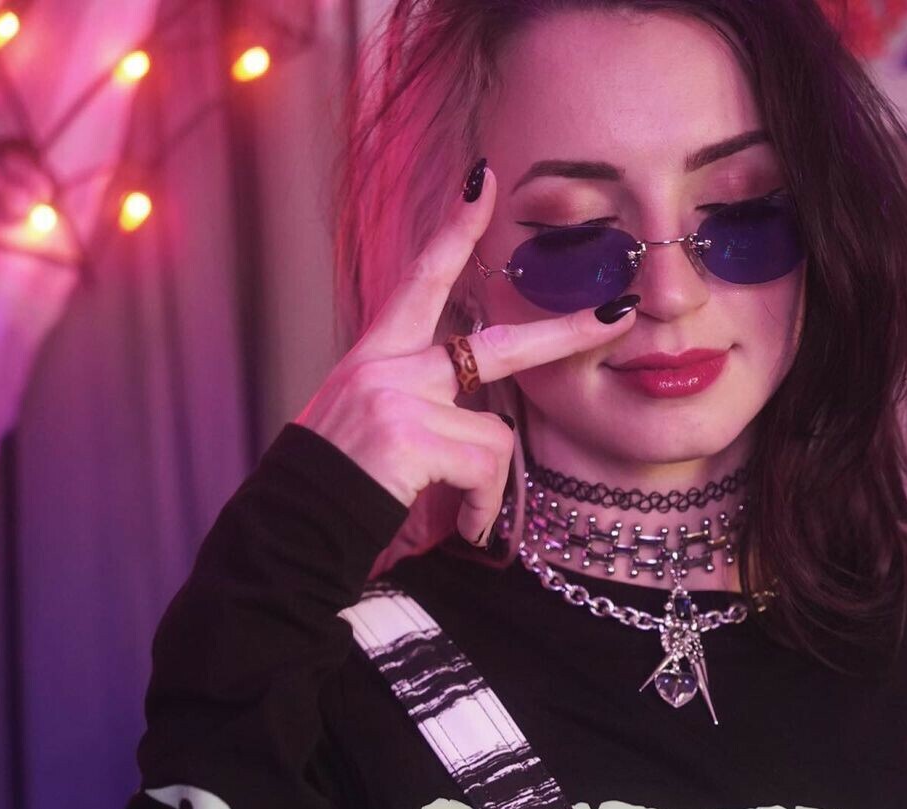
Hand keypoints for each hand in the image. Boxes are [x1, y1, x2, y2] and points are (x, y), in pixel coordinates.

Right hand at [296, 164, 637, 545]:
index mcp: (375, 359)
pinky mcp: (409, 433)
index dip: (454, 230)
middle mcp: (387, 367)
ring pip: (495, 436)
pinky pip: (483, 470)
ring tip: (465, 520)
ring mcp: (398, 396)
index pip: (419, 279)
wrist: (290, 525)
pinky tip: (461, 527)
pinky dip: (480, 508)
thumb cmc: (332, 489)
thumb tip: (485, 430)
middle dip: (564, 334)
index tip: (483, 182)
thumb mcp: (371, 436)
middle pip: (497, 345)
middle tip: (616, 315)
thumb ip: (422, 416)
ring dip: (489, 489)